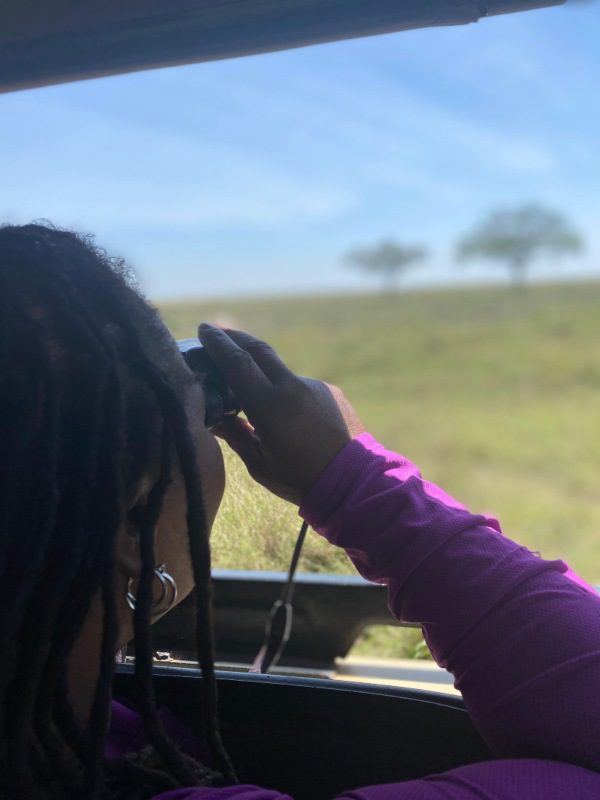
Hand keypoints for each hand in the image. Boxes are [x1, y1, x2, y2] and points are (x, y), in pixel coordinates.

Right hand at [198, 324, 363, 504]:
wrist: (353, 481)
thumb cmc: (300, 479)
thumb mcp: (259, 464)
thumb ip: (235, 435)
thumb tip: (214, 418)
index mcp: (269, 406)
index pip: (237, 363)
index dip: (218, 344)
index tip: (204, 329)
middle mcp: (291, 387)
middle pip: (258, 350)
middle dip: (236, 338)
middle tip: (218, 333)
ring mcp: (313, 386)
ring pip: (280, 372)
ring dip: (263, 374)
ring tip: (253, 397)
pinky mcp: (330, 391)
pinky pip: (300, 386)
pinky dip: (287, 393)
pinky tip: (288, 416)